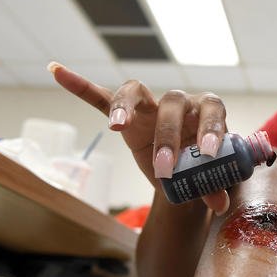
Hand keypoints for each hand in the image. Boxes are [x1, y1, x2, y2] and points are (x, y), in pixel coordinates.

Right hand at [48, 61, 229, 213]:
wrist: (185, 171)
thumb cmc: (203, 166)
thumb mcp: (210, 178)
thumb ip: (215, 187)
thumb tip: (218, 204)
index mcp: (207, 111)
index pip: (211, 109)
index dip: (211, 126)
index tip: (207, 152)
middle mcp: (179, 102)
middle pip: (172, 103)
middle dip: (169, 135)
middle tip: (166, 168)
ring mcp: (150, 106)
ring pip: (136, 92)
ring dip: (125, 107)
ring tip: (117, 127)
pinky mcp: (127, 116)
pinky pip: (101, 97)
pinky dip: (80, 86)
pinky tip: (57, 71)